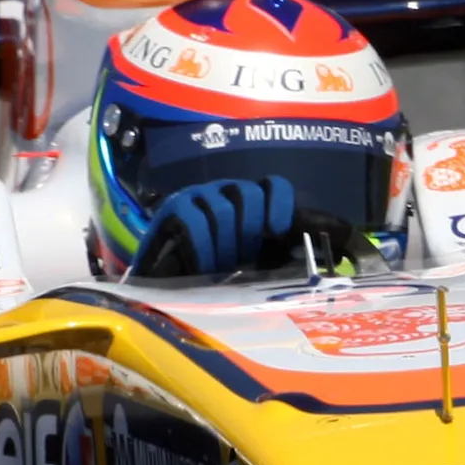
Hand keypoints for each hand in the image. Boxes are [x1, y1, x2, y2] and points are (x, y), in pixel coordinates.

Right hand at [133, 176, 297, 276]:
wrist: (163, 278)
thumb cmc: (212, 269)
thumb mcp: (247, 258)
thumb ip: (271, 250)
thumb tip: (301, 248)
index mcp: (248, 200)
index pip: (273, 186)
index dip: (280, 203)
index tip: (278, 230)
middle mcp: (224, 191)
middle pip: (248, 194)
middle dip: (250, 232)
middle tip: (244, 260)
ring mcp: (198, 195)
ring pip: (223, 211)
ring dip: (226, 246)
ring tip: (223, 269)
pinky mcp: (174, 207)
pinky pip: (196, 223)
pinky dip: (205, 249)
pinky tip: (205, 267)